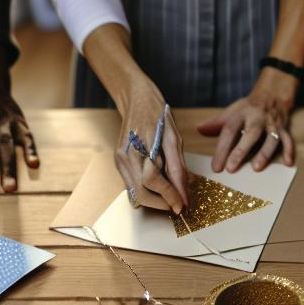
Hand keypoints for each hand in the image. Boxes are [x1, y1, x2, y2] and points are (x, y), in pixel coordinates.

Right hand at [114, 80, 188, 212]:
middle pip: (141, 193)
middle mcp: (125, 156)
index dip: (169, 195)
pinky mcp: (118, 162)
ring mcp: (119, 160)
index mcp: (140, 146)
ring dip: (154, 199)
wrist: (136, 99)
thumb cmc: (157, 114)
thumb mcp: (174, 136)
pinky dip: (146, 190)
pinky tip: (159, 186)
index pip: (153, 181)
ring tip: (170, 195)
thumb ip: (178, 166)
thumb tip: (185, 190)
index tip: (182, 205)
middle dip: (161, 203)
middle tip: (177, 204)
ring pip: (135, 192)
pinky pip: (132, 185)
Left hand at [200, 68, 296, 172]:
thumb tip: (200, 130)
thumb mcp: (232, 110)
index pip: (229, 131)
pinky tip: (288, 163)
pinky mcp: (285, 128)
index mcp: (242, 113)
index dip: (222, 149)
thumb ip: (217, 122)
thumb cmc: (249, 107)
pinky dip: (289, 151)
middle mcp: (258, 118)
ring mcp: (273, 123)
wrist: (274, 93)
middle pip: (250, 134)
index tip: (216, 167)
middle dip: (241, 151)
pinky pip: (288, 139)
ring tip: (256, 168)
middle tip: (231, 168)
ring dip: (264, 153)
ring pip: (271, 138)